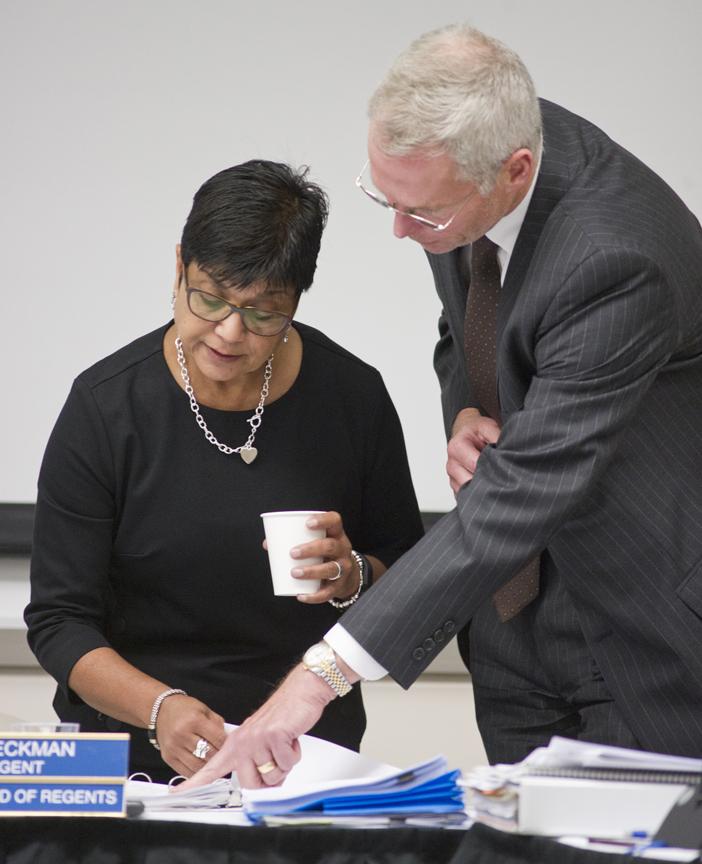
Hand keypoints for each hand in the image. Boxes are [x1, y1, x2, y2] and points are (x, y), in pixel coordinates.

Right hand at [154, 694, 227, 778]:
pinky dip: (196, 772)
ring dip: (208, 766)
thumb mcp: (204, 710)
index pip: (218, 738)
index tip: (231, 747)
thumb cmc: (184, 709)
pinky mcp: (168, 757)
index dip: (227, 745)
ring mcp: (174, 747)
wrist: (161, 711)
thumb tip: (228, 739)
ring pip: (197, 765)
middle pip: (208, 753)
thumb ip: (218, 724)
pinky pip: (185, 771)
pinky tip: (202, 768)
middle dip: (219, 756)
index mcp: (194, 720)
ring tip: (214, 763)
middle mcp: (182, 734)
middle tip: (225, 757)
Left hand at [175, 663, 336, 789]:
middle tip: (276, 759)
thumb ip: (256, 763)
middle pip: (250, 784)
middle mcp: (243, 742)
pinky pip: (286, 764)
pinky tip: (290, 738)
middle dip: (268, 779)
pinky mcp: (273, 736)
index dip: (194, 783)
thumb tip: (262, 787)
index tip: (176, 793)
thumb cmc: (283, 717)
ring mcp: (257, 739)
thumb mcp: (262, 742)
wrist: (300, 692)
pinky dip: (293, 755)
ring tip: (283, 744)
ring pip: (271, 776)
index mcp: (236, 743)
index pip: (211, 768)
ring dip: (284, 764)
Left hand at [264, 511, 359, 604]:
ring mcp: (343, 568)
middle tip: (293, 553)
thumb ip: (295, 540)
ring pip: (330, 569)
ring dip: (311, 571)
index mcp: (336, 534)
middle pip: (330, 546)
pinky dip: (314, 595)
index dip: (323, 520)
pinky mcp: (339, 586)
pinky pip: (328, 592)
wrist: (348, 576)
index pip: (334, 521)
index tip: (307, 523)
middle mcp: (342, 550)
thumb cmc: (326, 554)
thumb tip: (268, 544)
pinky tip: (301, 595)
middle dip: (311, 549)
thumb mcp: (317, 543)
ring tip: (294, 572)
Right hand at [447, 408, 500, 495]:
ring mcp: (452, 478)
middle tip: (505, 479)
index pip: (474, 464)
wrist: (468, 436)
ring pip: (468, 492)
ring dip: (484, 490)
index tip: (505, 468)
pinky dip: (479, 496)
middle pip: (470, 481)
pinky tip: (489, 488)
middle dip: (488, 481)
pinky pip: (467, 498)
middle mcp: (451, 464)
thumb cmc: (478, 432)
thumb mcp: (489, 428)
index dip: (492, 468)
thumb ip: (497, 438)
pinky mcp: (456, 488)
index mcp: (457, 447)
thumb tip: (508, 452)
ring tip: (498, 484)